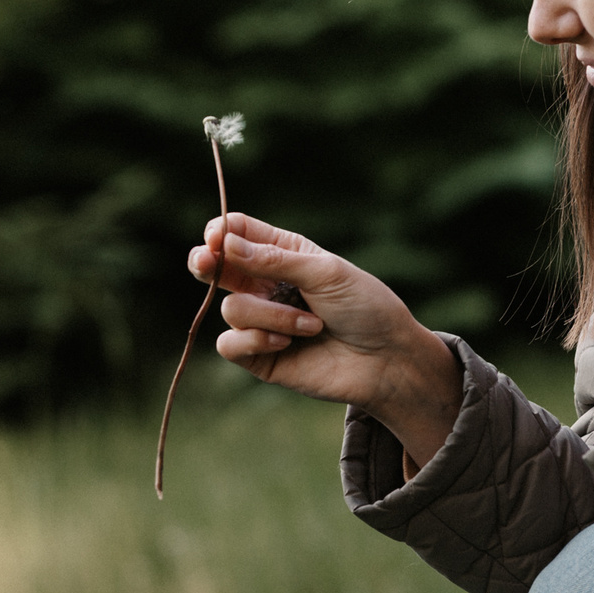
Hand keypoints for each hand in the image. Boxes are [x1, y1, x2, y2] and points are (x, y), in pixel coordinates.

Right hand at [187, 212, 461, 467]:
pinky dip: (257, 340)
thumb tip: (224, 243)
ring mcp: (260, 320)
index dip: (221, 232)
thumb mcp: (325, 272)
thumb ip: (274, 259)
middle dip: (206, 262)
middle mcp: (266, 284)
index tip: (217, 237)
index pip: (237, 232)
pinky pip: (229, 344)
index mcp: (283, 253)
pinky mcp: (258, 356)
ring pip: (231, 308)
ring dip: (272, 316)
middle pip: (215, 266)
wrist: (387, 360)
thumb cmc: (365, 308)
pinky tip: (286, 343)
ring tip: (312, 325)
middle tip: (206, 262)